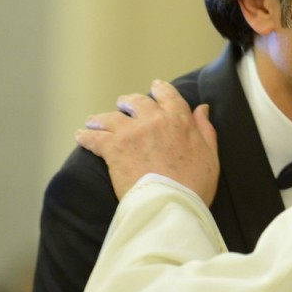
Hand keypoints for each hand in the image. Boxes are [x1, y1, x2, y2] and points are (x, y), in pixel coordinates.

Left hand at [76, 80, 219, 204]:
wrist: (170, 203)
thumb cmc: (195, 185)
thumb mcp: (210, 155)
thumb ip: (205, 130)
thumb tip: (202, 109)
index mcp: (179, 120)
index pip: (169, 95)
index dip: (161, 89)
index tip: (155, 87)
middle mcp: (154, 119)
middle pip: (137, 102)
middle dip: (129, 101)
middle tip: (123, 104)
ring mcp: (131, 132)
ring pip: (111, 117)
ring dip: (103, 117)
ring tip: (94, 120)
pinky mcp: (113, 148)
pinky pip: (94, 137)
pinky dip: (86, 136)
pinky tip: (81, 136)